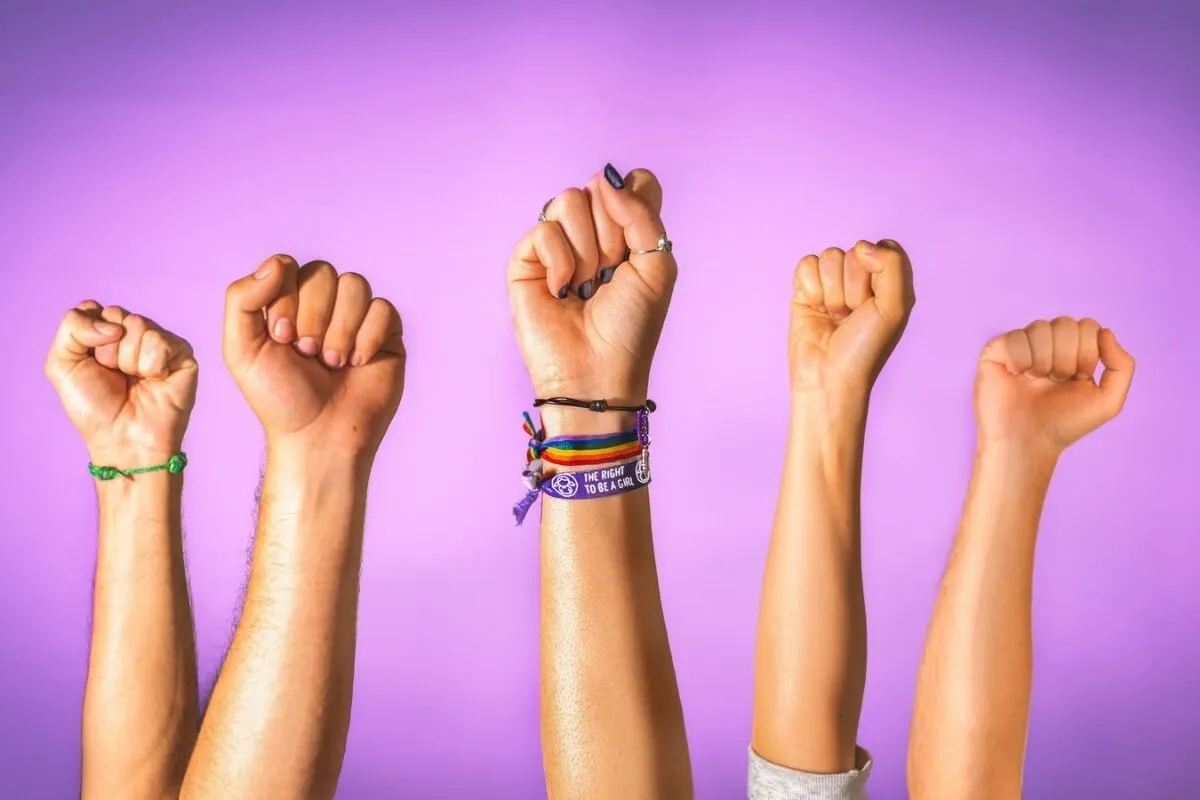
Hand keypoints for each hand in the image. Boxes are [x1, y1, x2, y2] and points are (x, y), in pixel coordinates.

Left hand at [45, 301, 197, 465]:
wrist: (123, 439)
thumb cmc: (95, 408)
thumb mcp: (62, 364)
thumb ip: (72, 327)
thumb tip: (113, 325)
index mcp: (106, 333)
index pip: (94, 309)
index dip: (88, 336)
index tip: (92, 364)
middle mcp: (134, 334)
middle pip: (116, 314)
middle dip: (107, 350)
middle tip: (115, 375)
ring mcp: (160, 342)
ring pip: (138, 325)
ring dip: (128, 360)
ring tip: (135, 380)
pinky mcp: (182, 354)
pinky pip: (160, 341)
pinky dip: (151, 365)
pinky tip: (154, 381)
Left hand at [223, 256, 405, 455]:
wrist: (319, 437)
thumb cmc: (279, 399)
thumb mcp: (241, 349)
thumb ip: (242, 299)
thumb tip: (277, 262)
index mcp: (287, 302)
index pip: (290, 267)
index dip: (287, 299)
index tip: (281, 339)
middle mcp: (323, 304)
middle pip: (324, 272)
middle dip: (313, 317)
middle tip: (307, 354)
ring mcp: (356, 318)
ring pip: (355, 285)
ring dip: (341, 329)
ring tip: (333, 363)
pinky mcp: (386, 334)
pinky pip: (383, 309)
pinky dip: (368, 337)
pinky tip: (359, 364)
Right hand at [507, 164, 676, 402]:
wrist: (596, 372)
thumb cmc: (630, 328)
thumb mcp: (657, 265)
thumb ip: (641, 213)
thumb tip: (604, 178)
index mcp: (629, 232)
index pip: (634, 182)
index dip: (635, 205)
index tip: (635, 247)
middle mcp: (593, 233)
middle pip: (600, 188)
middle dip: (611, 235)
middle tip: (609, 276)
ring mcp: (559, 244)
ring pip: (569, 200)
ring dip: (585, 249)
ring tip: (585, 286)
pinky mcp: (527, 261)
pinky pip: (543, 230)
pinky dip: (559, 262)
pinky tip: (561, 291)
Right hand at [789, 241, 914, 396]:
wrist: (828, 375)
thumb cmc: (865, 349)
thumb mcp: (895, 307)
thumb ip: (892, 264)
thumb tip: (861, 246)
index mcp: (888, 282)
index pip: (884, 248)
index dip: (877, 270)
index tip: (874, 301)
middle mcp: (861, 281)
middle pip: (854, 253)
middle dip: (852, 287)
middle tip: (851, 316)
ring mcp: (832, 284)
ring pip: (829, 257)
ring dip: (831, 292)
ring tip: (834, 316)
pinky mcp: (806, 290)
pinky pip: (806, 265)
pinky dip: (810, 289)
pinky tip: (815, 310)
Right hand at [976, 317, 1133, 454]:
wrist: (1027, 443)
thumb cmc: (1063, 425)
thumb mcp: (1108, 401)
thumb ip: (1122, 365)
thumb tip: (1105, 332)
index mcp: (1072, 351)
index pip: (1087, 326)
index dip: (1087, 352)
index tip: (1078, 379)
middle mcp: (1046, 344)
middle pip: (1066, 323)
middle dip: (1067, 356)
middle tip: (1056, 381)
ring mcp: (1020, 346)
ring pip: (1040, 327)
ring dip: (1044, 360)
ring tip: (1036, 381)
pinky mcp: (996, 351)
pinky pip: (1014, 337)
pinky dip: (1021, 360)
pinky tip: (1016, 376)